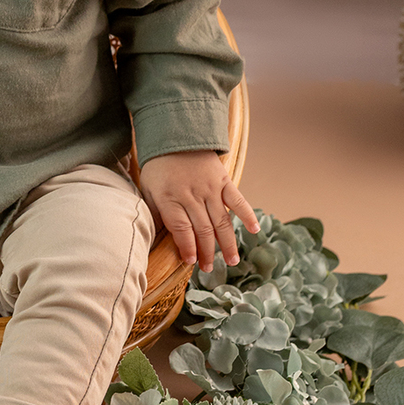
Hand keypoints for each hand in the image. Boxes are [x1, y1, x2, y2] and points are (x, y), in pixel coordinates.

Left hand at [137, 150, 259, 272]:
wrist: (174, 135)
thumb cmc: (158, 166)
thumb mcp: (148, 189)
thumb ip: (155, 213)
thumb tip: (156, 239)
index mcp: (170, 198)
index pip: (182, 229)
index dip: (188, 247)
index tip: (191, 262)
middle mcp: (191, 194)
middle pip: (203, 229)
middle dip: (207, 252)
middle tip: (209, 269)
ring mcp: (210, 188)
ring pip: (221, 221)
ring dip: (228, 243)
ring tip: (232, 261)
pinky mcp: (223, 180)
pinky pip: (237, 200)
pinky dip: (247, 215)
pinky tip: (255, 230)